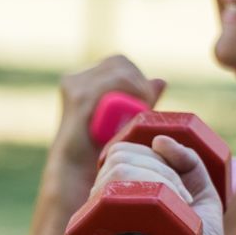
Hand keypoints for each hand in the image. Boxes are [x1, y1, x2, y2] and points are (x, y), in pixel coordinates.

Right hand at [51, 55, 165, 173]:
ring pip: (120, 70)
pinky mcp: (78, 96)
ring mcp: (75, 85)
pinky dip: (131, 91)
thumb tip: (161, 80)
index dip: (137, 77)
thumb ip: (142, 99)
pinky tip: (134, 110)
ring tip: (140, 112)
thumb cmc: (102, 149)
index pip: (119, 63)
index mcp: (84, 80)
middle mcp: (76, 79)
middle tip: (147, 106)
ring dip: (139, 88)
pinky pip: (115, 81)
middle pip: (120, 62)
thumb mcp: (127, 119)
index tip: (147, 99)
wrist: (78, 172)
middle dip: (139, 81)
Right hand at [92, 134, 235, 234]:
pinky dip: (141, 199)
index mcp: (120, 203)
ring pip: (116, 179)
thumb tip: (160, 139)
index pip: (119, 157)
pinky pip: (106, 209)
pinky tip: (166, 212)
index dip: (150, 158)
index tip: (181, 188)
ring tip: (181, 213)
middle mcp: (104, 215)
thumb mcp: (202, 202)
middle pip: (119, 164)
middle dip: (160, 170)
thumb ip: (191, 165)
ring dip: (158, 182)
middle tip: (185, 203)